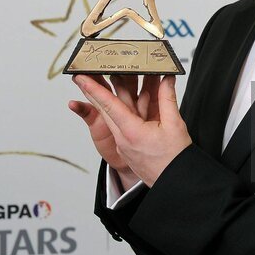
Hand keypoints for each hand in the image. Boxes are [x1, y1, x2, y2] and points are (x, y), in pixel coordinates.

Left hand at [71, 73, 190, 186]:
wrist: (175, 184)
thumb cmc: (174, 159)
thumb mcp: (174, 125)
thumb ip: (168, 100)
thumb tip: (167, 80)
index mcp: (131, 131)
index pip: (107, 105)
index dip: (93, 88)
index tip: (80, 77)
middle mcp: (124, 137)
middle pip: (108, 107)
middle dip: (99, 87)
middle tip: (91, 70)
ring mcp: (126, 143)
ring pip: (117, 114)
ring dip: (117, 96)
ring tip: (114, 75)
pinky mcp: (130, 146)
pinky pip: (126, 123)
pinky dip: (129, 108)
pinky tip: (135, 97)